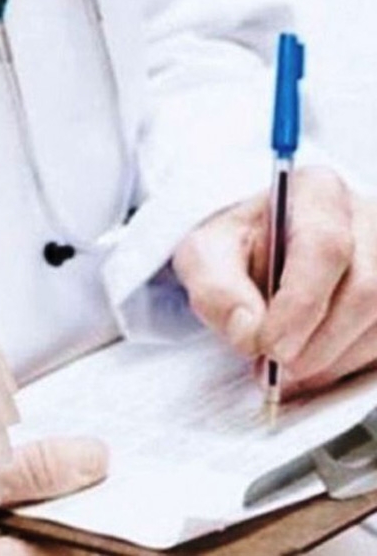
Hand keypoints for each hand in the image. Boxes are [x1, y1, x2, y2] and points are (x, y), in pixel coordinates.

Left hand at [173, 166, 376, 395]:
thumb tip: (249, 331)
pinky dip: (347, 366)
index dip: (300, 305)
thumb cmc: (233, 248)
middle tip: (275, 369)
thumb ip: (215, 289)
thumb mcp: (203, 257)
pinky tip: (311, 371)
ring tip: (285, 371)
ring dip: (331, 360)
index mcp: (317, 193)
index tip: (269, 346)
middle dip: (317, 342)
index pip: (325, 247)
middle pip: (366, 289)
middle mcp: (366, 219)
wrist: (254, 255)